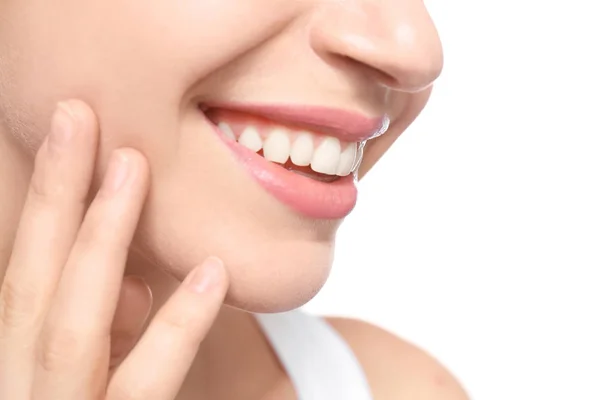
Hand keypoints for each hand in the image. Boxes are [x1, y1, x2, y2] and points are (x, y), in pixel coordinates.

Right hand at [0, 100, 228, 398]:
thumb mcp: (85, 381)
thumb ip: (103, 333)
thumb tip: (138, 275)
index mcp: (18, 361)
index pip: (26, 272)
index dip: (44, 200)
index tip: (70, 130)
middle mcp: (20, 385)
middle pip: (33, 281)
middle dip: (54, 198)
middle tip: (81, 118)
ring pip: (71, 325)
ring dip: (100, 241)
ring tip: (131, 168)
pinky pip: (143, 388)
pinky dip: (174, 330)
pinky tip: (209, 274)